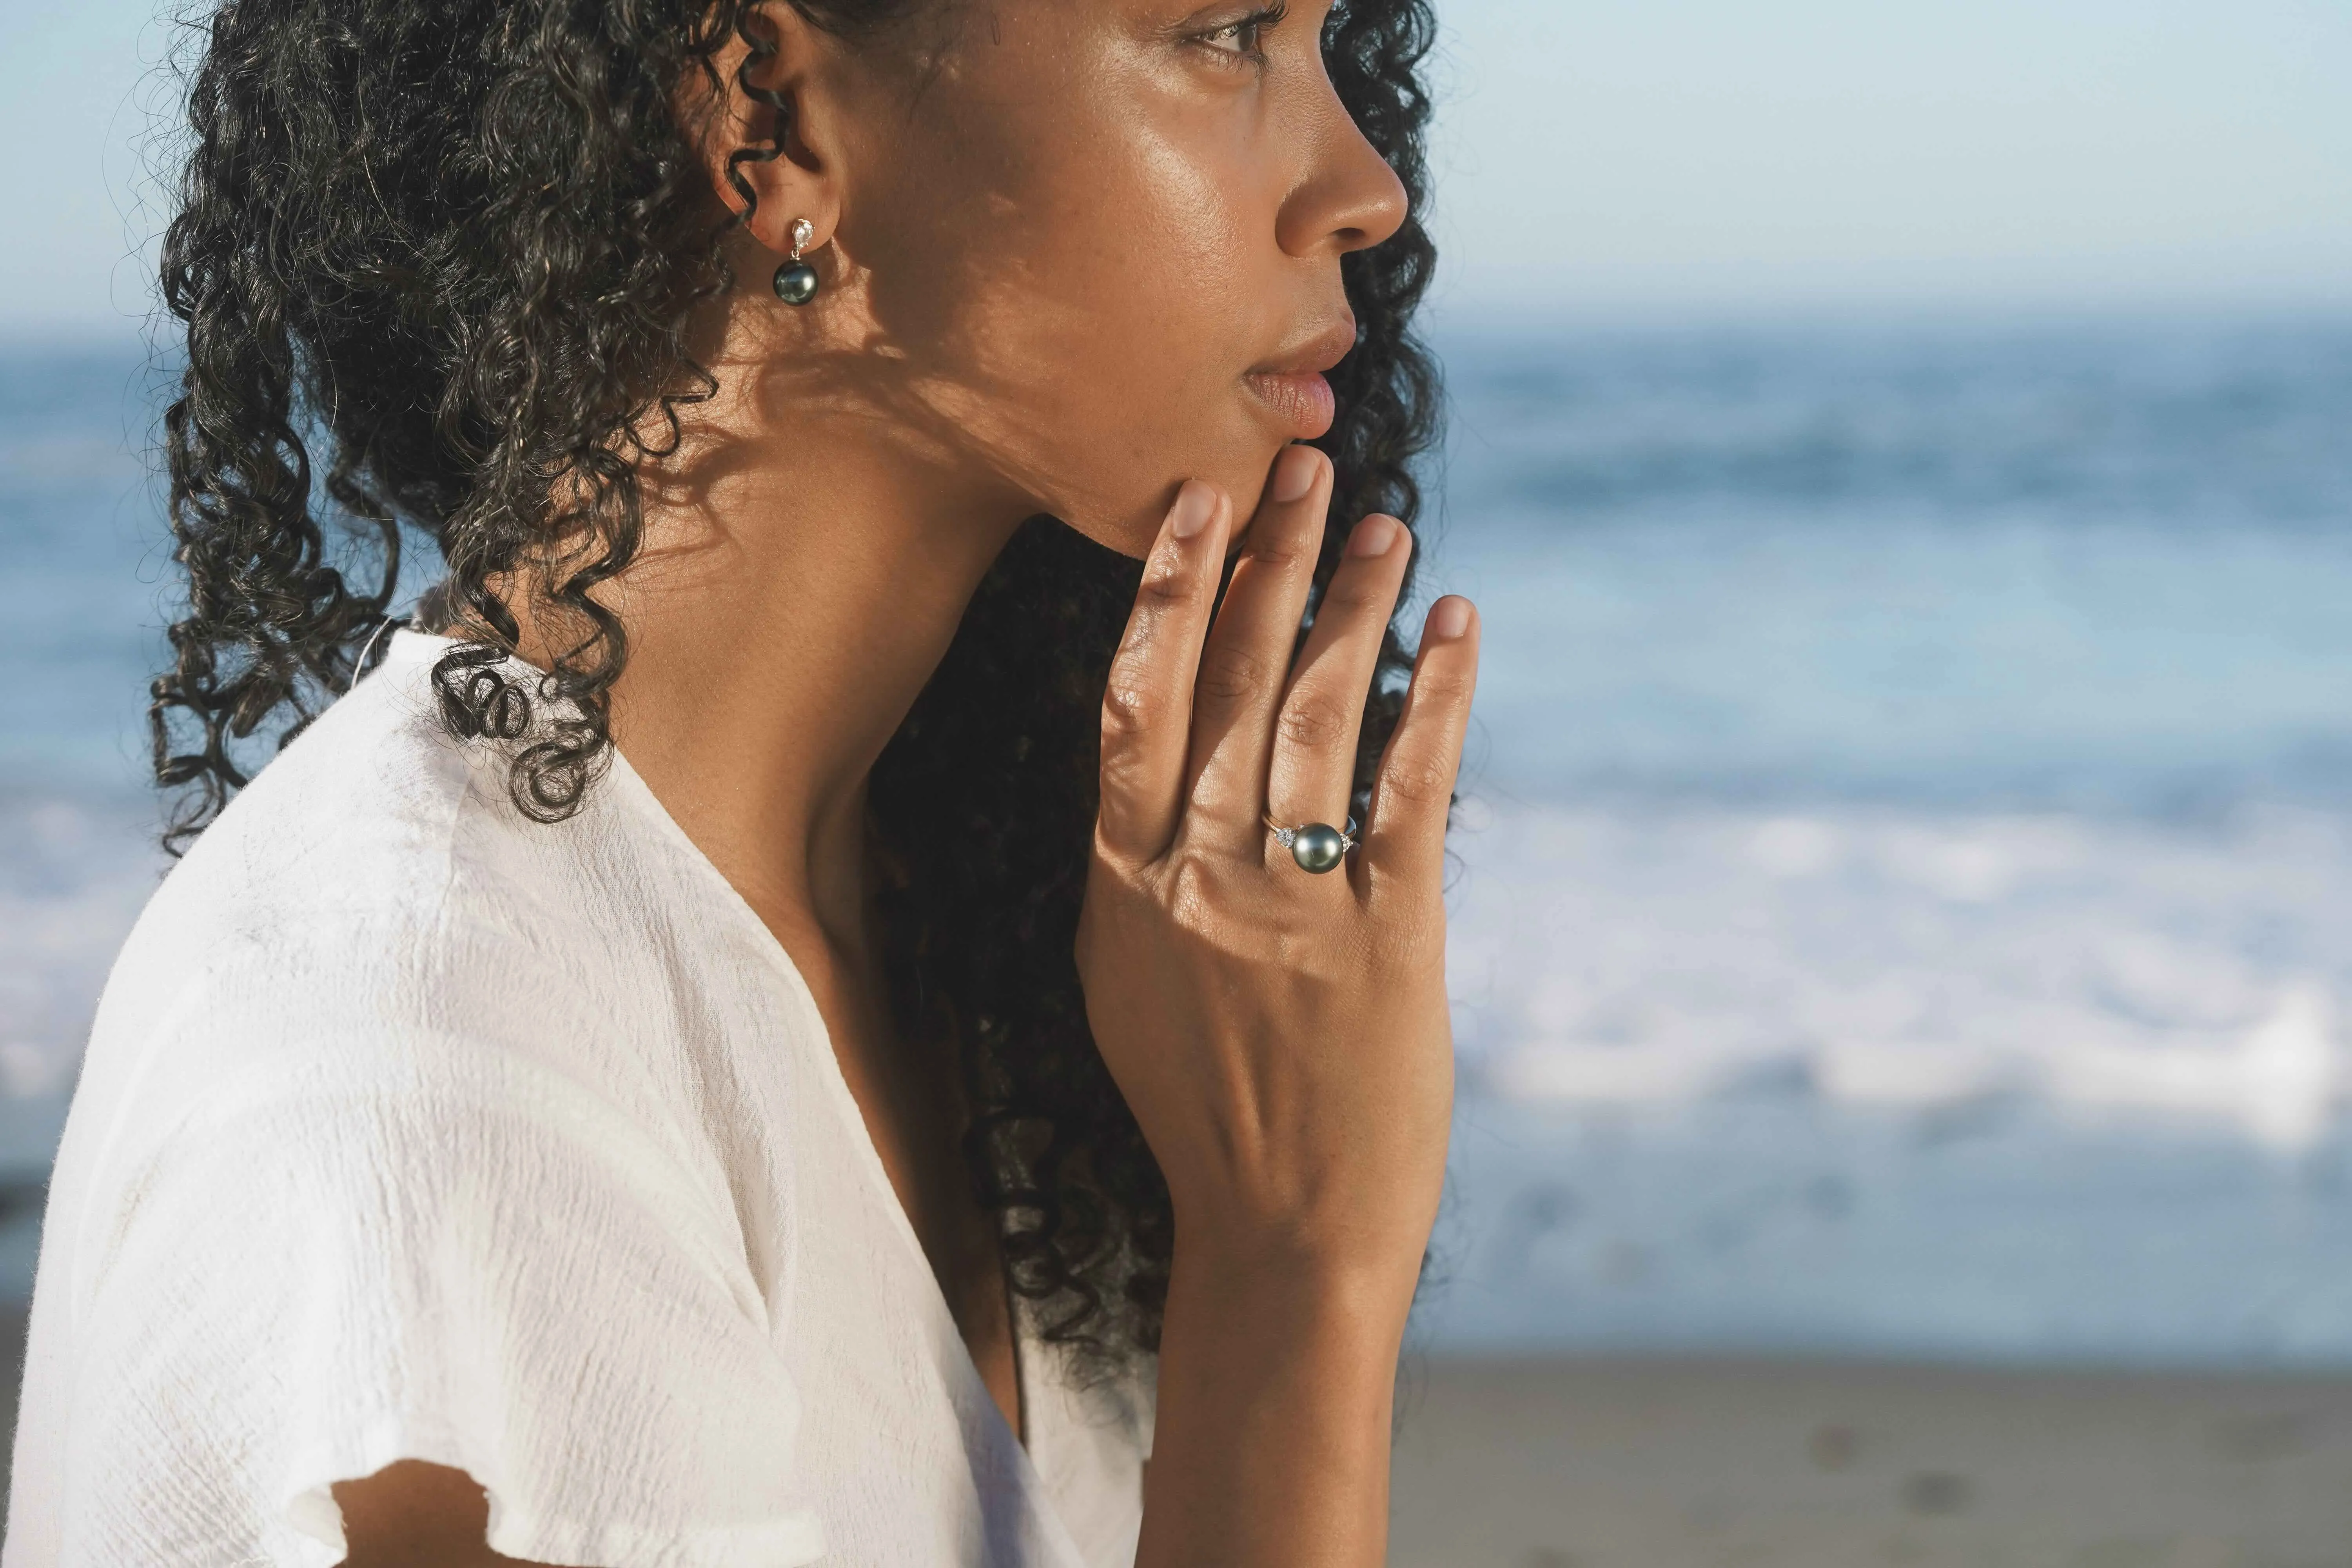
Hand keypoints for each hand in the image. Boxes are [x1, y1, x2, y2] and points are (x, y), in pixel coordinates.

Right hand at [1075, 444, 1477, 1283]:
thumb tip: (1156, 764)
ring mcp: (1293, 908)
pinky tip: (1459, 625)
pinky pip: (1414, 789)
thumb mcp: (1130, 983)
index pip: (1136, 703)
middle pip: (1232, 685)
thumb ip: (1138, 871)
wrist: (1281, 1235)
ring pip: (1321, 718)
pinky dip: (1440, 698)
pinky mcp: (1390, 939)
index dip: (1168, 593)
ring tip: (1386, 528)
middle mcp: (1198, 880)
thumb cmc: (1206, 1109)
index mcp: (1122, 887)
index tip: (1195, 502)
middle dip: (1268, 562)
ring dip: (1355, 610)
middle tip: (1299, 465)